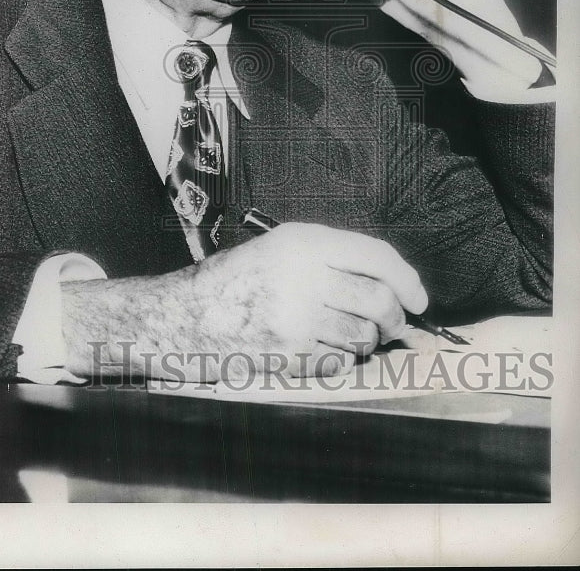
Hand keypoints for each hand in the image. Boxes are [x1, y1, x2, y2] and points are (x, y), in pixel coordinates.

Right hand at [61, 222, 427, 381]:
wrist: (186, 315)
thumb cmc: (234, 281)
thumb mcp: (277, 248)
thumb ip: (328, 257)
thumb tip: (388, 282)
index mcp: (303, 242)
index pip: (376, 256)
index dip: (407, 279)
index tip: (419, 298)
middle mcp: (304, 276)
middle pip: (379, 300)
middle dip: (395, 318)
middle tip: (393, 325)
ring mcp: (298, 317)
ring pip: (363, 336)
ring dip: (365, 342)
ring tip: (346, 335)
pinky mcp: (290, 353)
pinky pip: (338, 361)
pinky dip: (339, 360)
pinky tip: (319, 349)